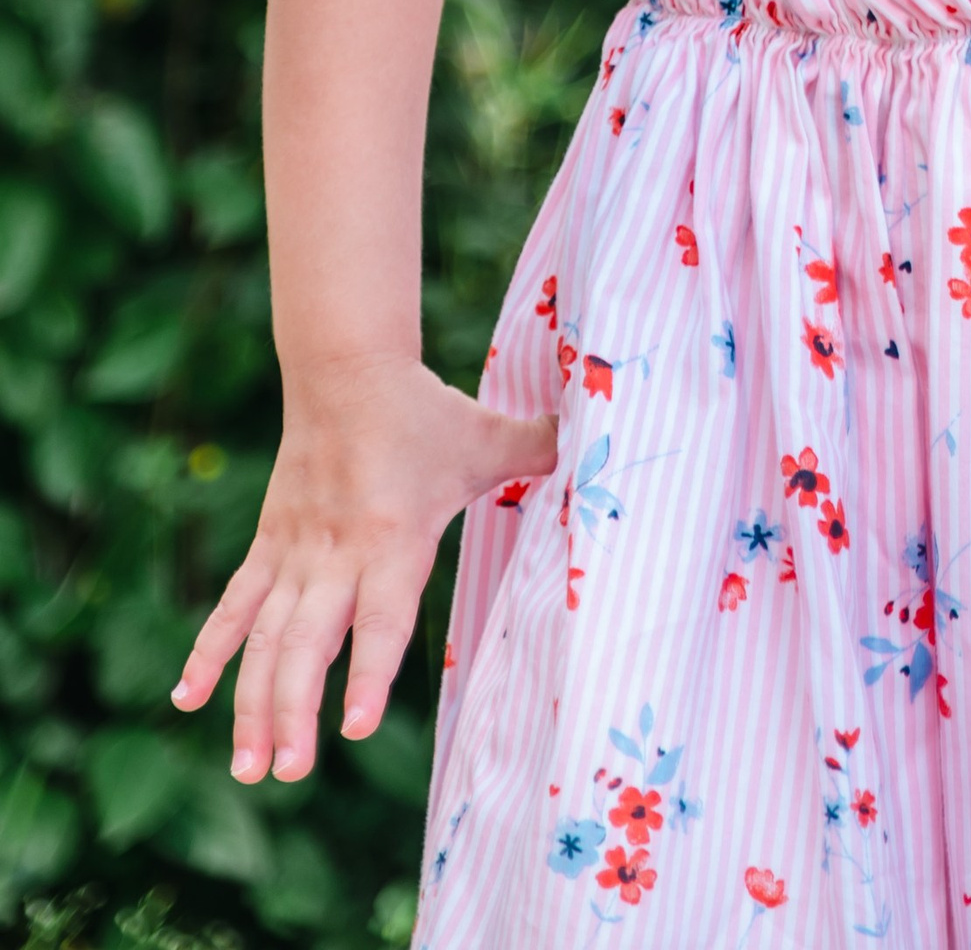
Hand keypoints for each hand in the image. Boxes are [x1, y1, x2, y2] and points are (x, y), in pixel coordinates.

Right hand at [172, 357, 556, 780]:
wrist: (348, 370)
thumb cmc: (427, 414)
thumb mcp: (488, 434)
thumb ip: (541, 450)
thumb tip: (611, 440)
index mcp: (393, 538)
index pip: (381, 617)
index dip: (369, 672)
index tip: (355, 728)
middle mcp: (337, 555)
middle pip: (308, 644)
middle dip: (294, 711)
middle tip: (288, 773)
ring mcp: (295, 554)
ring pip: (264, 639)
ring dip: (251, 704)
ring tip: (247, 767)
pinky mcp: (269, 547)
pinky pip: (234, 607)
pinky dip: (209, 652)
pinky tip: (186, 698)